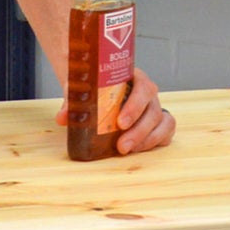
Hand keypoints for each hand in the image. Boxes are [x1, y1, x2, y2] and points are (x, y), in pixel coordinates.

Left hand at [54, 68, 176, 156]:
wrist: (103, 89)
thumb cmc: (97, 88)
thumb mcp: (86, 89)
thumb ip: (73, 100)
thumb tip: (63, 118)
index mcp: (135, 78)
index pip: (143, 88)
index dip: (134, 107)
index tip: (120, 123)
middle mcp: (149, 93)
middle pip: (153, 111)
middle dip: (138, 131)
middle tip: (121, 147)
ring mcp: (156, 108)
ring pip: (163, 123)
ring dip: (146, 140)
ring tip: (127, 151)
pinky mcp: (159, 123)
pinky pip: (166, 132)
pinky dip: (155, 142)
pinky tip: (139, 149)